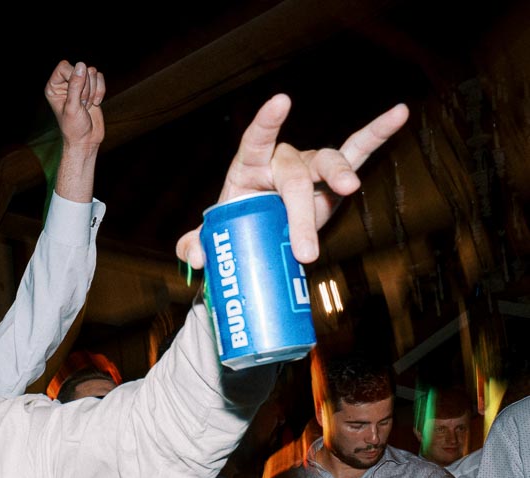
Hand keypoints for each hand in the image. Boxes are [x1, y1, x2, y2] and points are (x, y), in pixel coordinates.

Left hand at [45, 60, 104, 150]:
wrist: (86, 140)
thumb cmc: (73, 127)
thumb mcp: (72, 107)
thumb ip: (75, 85)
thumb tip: (81, 65)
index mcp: (53, 87)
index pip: (64, 66)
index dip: (73, 77)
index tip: (75, 94)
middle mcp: (65, 83)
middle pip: (80, 68)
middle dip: (85, 87)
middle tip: (81, 104)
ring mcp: (79, 84)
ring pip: (92, 72)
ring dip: (93, 91)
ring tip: (86, 105)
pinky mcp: (92, 87)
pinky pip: (100, 77)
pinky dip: (101, 90)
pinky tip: (95, 103)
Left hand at [177, 97, 408, 267]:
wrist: (256, 232)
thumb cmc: (233, 225)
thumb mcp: (211, 238)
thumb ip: (195, 245)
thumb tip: (195, 255)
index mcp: (248, 167)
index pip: (255, 140)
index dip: (266, 122)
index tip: (280, 103)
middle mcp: (280, 161)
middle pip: (294, 177)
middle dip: (301, 216)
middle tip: (306, 252)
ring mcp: (308, 166)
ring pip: (327, 164)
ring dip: (339, 177)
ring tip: (349, 190)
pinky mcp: (331, 180)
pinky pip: (358, 152)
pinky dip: (378, 134)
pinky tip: (399, 113)